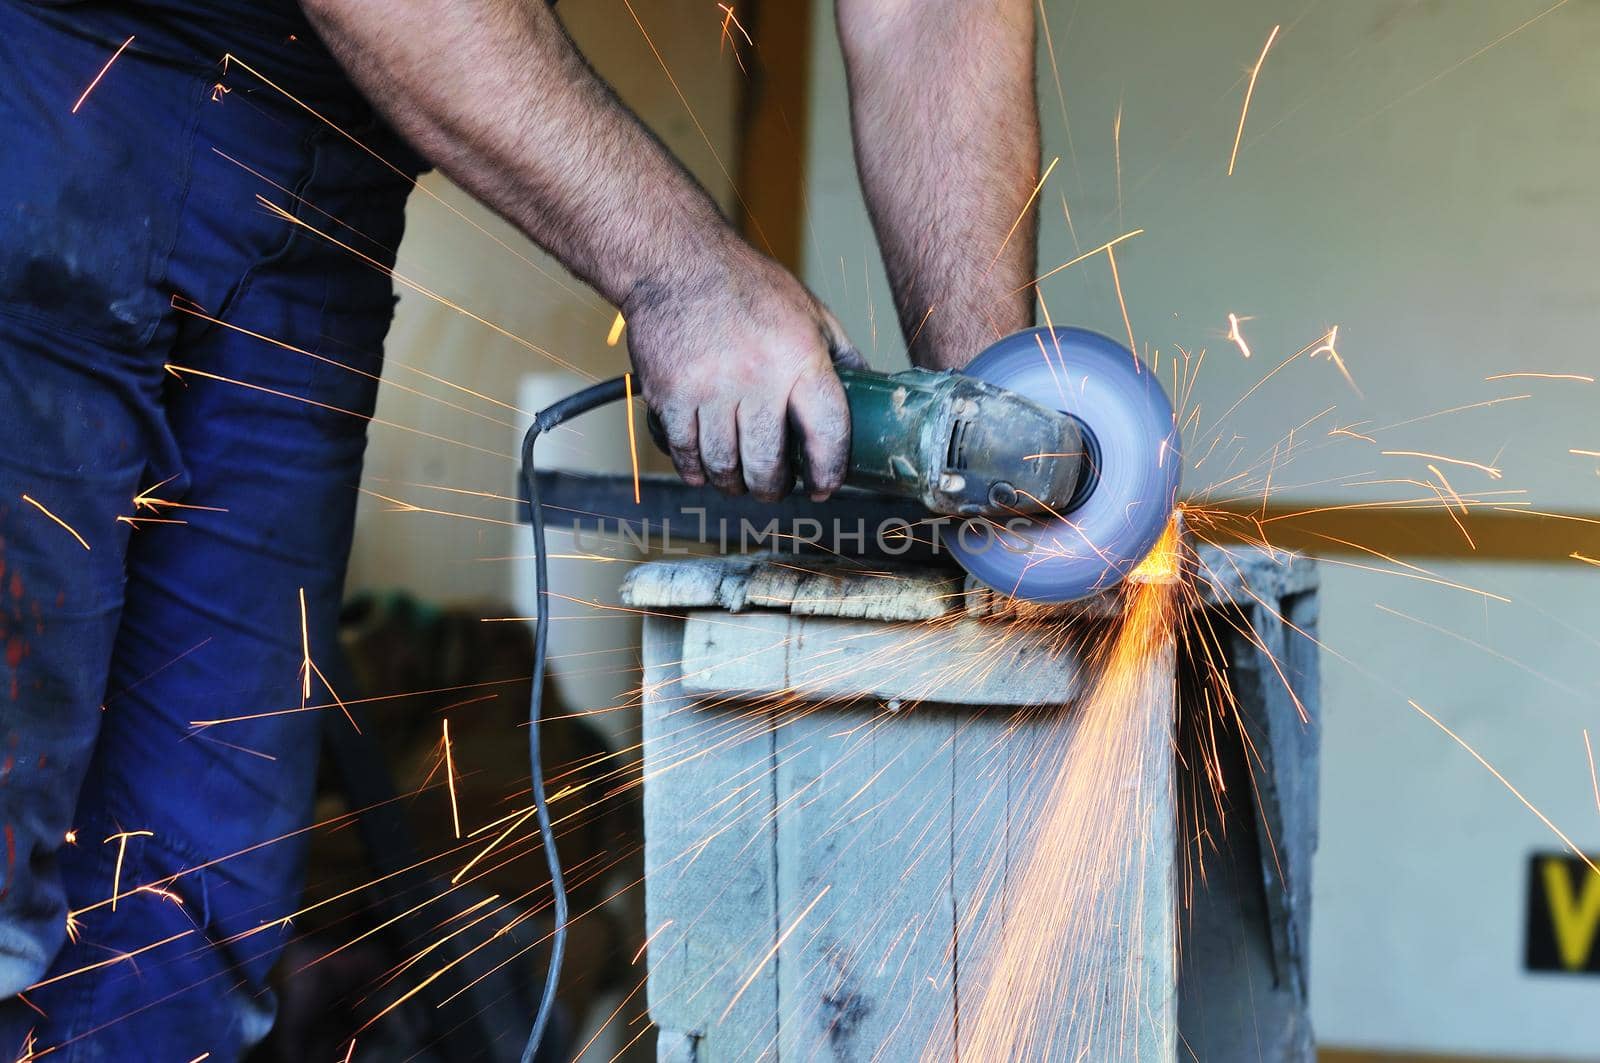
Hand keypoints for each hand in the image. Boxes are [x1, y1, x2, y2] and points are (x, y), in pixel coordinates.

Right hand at [624, 237, 862, 501]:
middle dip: (772, 487)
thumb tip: (872, 394)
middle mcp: (756, 375)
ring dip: (733, 482)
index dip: (829, 470)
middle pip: (767, 462)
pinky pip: (683, 451)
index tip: (824, 486)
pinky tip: (704, 468)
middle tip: (774, 488)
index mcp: (800, 355)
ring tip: (739, 481)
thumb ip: (839, 355)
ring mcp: (708, 387)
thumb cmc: (746, 285)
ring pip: (723, 464)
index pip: (827, 431)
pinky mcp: (669, 393)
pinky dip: (695, 468)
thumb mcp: (809, 311)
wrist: (675, 260)